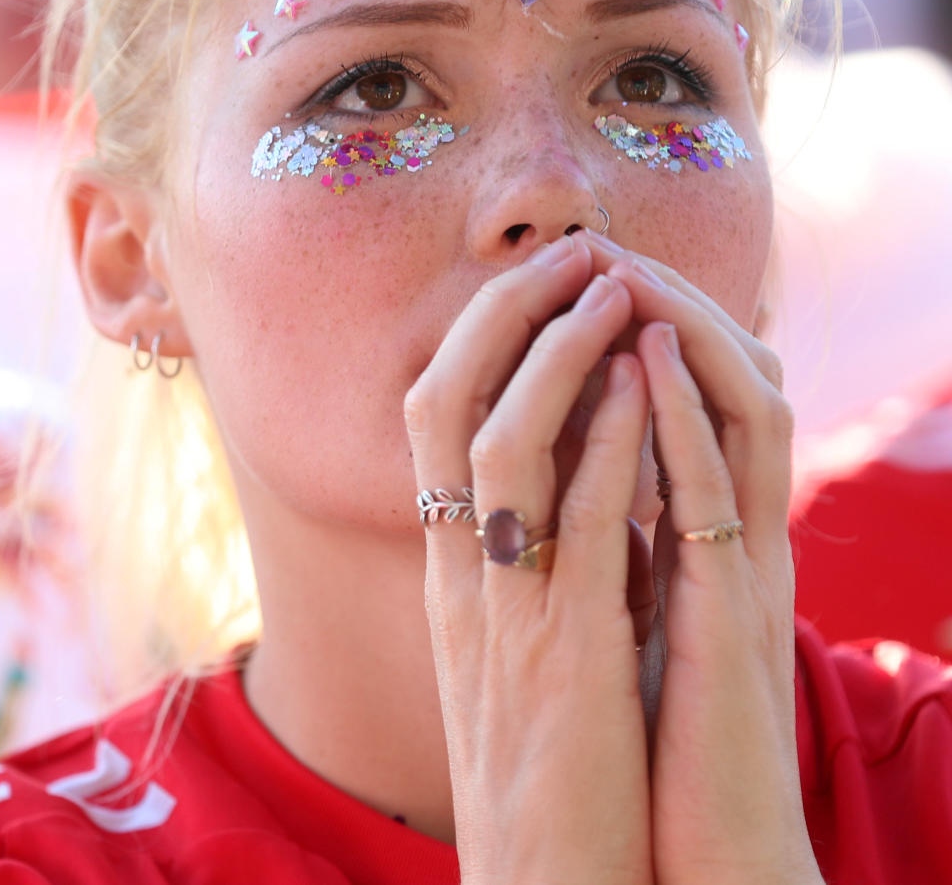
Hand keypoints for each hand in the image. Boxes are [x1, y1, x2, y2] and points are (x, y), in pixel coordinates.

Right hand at [406, 236, 653, 884]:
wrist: (544, 873)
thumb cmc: (541, 747)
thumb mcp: (512, 630)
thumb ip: (521, 541)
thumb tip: (569, 447)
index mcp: (445, 563)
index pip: (429, 414)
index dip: (478, 330)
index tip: (538, 278)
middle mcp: (457, 571)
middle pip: (445, 404)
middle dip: (504, 314)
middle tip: (571, 254)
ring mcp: (505, 608)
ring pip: (504, 446)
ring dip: (560, 355)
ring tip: (614, 291)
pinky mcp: (565, 652)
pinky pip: (580, 523)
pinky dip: (610, 439)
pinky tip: (646, 383)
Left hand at [582, 232, 822, 884]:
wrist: (697, 861)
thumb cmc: (656, 738)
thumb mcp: (630, 614)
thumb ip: (622, 540)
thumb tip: (578, 471)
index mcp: (704, 537)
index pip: (697, 399)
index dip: (650, 325)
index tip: (586, 276)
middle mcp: (736, 538)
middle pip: (731, 381)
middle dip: (668, 303)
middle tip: (605, 249)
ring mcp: (742, 571)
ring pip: (744, 412)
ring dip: (688, 330)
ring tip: (631, 274)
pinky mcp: (732, 616)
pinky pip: (717, 493)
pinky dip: (690, 414)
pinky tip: (659, 354)